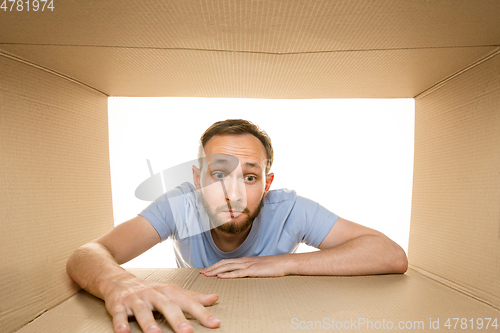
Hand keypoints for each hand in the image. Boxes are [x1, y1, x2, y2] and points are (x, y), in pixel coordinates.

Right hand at [102, 276, 219, 332]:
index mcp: (168, 292)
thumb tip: (215, 298)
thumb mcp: (172, 292)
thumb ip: (193, 297)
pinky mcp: (118, 304)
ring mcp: (135, 299)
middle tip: (188, 332)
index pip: (188, 303)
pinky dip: (120, 323)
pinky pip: (119, 314)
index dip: (202, 313)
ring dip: (149, 323)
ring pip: (142, 311)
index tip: (215, 323)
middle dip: (177, 319)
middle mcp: (153, 294)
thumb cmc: (151, 291)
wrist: (119, 280)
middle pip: (167, 306)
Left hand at [199, 254, 292, 278]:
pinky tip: (220, 276)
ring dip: (216, 270)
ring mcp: (248, 265)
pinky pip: (238, 273)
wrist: (284, 263)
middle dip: (212, 267)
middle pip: (224, 263)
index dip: (216, 265)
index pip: (227, 262)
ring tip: (207, 274)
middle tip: (202, 273)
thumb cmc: (273, 266)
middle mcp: (244, 261)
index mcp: (245, 260)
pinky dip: (228, 274)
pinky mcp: (253, 271)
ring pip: (228, 267)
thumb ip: (250, 269)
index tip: (207, 269)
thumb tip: (243, 274)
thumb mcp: (259, 267)